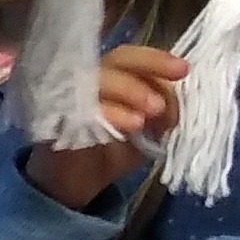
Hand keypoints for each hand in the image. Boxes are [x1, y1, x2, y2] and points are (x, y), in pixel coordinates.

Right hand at [24, 43, 185, 210]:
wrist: (80, 182)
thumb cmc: (115, 150)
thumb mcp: (149, 130)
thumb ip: (163, 111)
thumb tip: (175, 98)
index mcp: (115, 75)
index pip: (133, 57)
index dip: (157, 60)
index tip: (183, 70)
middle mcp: (90, 77)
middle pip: (117, 59)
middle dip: (147, 69)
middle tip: (167, 95)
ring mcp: (70, 94)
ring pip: (98, 78)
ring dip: (130, 90)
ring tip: (153, 112)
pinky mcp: (56, 117)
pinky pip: (83, 107)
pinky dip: (112, 113)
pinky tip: (132, 124)